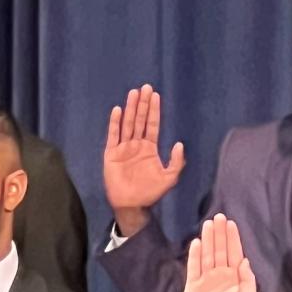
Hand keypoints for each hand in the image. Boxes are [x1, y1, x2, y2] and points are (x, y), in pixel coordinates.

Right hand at [104, 84, 184, 235]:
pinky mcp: (111, 155)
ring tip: (133, 93)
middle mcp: (136, 145)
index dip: (154, 110)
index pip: (152, 125)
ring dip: (130, 109)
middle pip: (139, 120)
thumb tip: (179, 144)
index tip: (155, 95)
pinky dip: (115, 123)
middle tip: (145, 87)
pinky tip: (117, 110)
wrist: (132, 205)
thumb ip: (176, 161)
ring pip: (127, 124)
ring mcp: (123, 149)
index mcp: (149, 148)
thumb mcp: (170, 178)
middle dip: (142, 104)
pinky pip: (113, 136)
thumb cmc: (150, 192)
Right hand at [183, 213, 256, 291]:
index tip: (230, 223)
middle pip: (219, 250)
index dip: (232, 238)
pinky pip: (193, 268)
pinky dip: (194, 256)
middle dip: (219, 233)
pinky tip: (196, 243)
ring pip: (207, 255)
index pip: (233, 252)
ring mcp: (206, 280)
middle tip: (218, 216)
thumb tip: (244, 260)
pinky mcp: (193, 287)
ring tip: (208, 225)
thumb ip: (247, 279)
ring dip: (208, 240)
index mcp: (234, 277)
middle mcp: (219, 275)